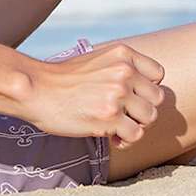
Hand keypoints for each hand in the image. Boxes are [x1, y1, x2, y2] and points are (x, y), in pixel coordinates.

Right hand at [24, 43, 165, 149]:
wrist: (36, 90)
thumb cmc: (65, 79)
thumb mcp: (98, 60)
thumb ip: (122, 68)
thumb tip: (143, 89)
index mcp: (124, 55)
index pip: (158, 74)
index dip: (148, 89)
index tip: (132, 97)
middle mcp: (125, 71)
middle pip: (157, 98)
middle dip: (143, 111)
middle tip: (125, 117)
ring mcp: (118, 93)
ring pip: (150, 117)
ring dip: (136, 127)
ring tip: (119, 129)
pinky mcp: (110, 116)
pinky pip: (135, 134)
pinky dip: (126, 140)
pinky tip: (112, 138)